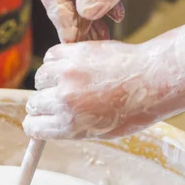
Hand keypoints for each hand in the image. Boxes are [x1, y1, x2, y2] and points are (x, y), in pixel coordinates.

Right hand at [23, 14, 184, 140]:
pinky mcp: (72, 54)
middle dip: (43, 103)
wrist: (151, 80)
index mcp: (69, 126)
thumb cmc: (131, 109)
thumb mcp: (99, 131)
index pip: (33, 127)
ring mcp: (66, 76)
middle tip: (58, 99)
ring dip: (50, 80)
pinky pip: (50, 57)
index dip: (36, 123)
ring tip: (69, 80)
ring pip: (40, 79)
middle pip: (33, 103)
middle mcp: (63, 102)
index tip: (40, 119)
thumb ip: (72, 127)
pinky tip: (72, 65)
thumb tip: (52, 122)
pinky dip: (57, 61)